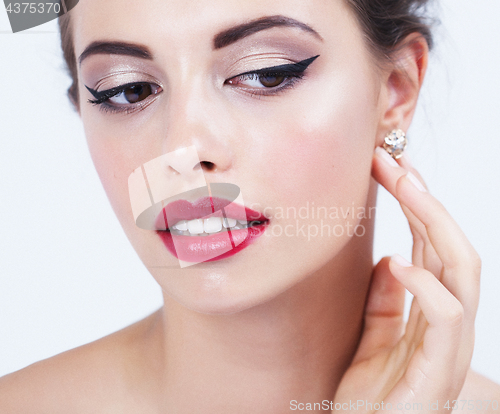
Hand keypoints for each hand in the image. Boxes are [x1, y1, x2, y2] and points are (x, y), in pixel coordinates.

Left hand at [333, 147, 480, 412]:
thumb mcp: (373, 339)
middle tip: (392, 160)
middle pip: (453, 247)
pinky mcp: (437, 374)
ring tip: (402, 185)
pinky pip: (447, 317)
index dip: (418, 204)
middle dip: (425, 198)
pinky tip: (399, 262)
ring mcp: (448, 349)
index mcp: (433, 315)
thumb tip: (392, 259)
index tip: (390, 168)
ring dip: (433, 221)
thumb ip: (386, 301)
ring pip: (462, 270)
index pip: (436, 248)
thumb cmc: (366, 397)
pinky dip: (427, 283)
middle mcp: (449, 327)